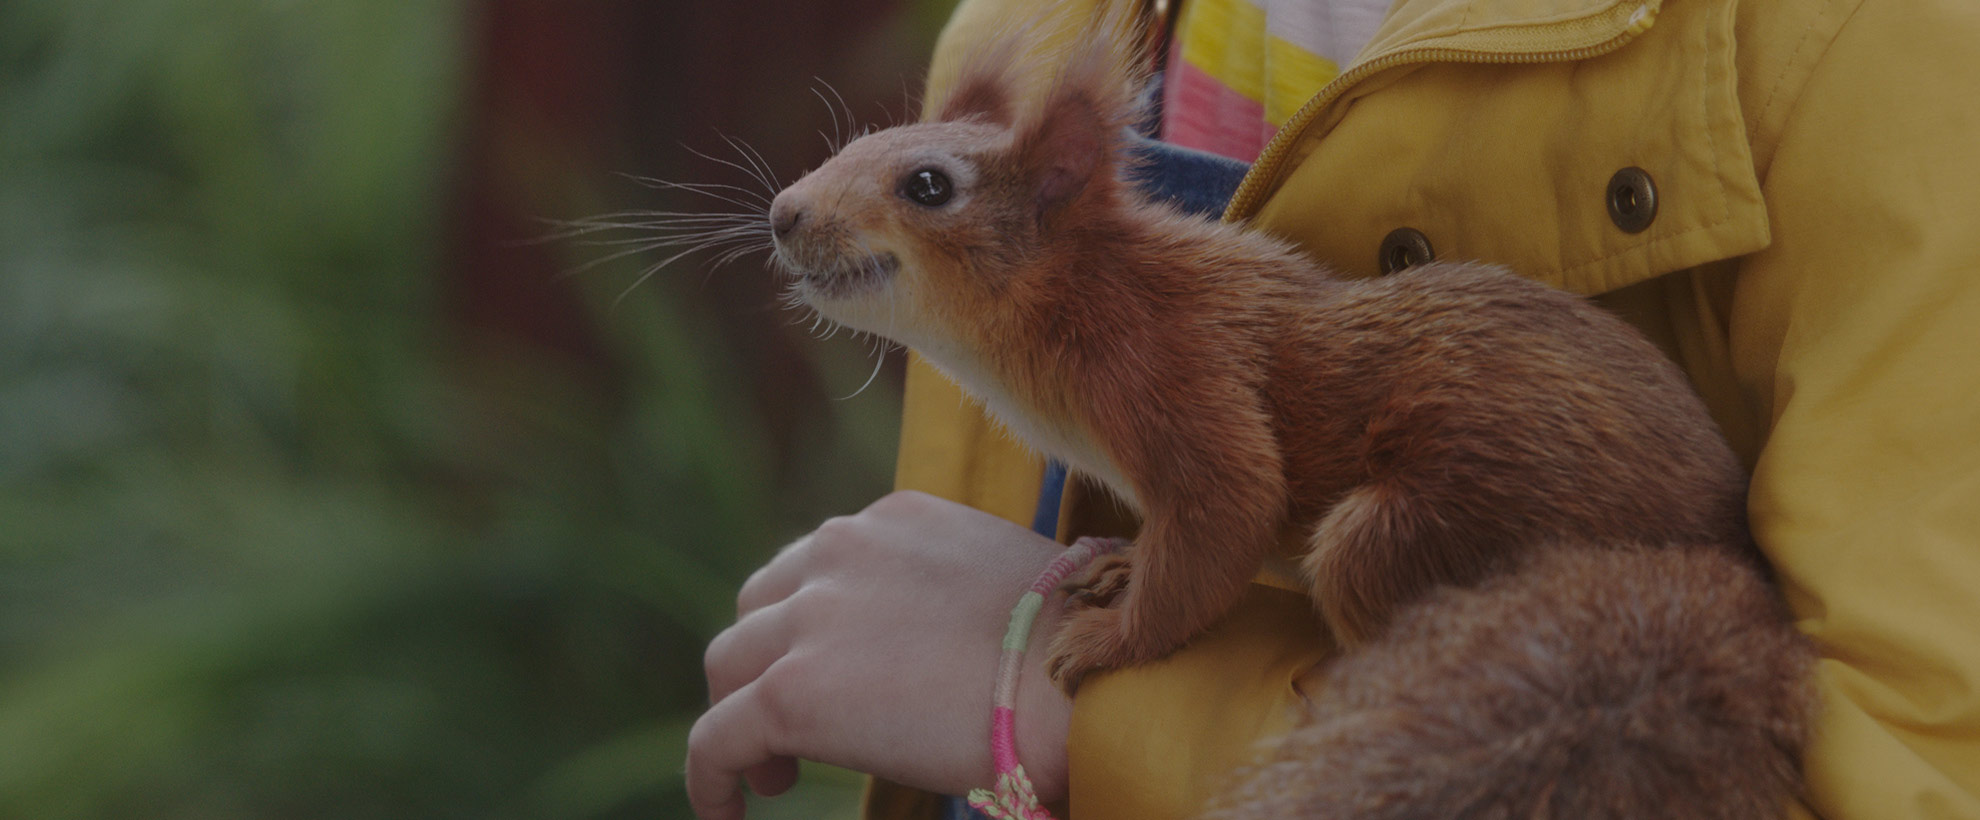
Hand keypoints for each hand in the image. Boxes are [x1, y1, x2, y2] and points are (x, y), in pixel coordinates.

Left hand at [687, 490, 1074, 819]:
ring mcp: (812, 618)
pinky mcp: (789, 691)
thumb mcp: (1008, 588)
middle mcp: (843, 550)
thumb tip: (953, 655)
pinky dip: (710, 778)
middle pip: (762, 605)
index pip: (822, 563)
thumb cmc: (1078, 655)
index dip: (814, 624)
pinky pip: (715, 737)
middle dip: (767, 661)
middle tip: (795, 725)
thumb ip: (955, 601)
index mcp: (896, 520)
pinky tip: (728, 811)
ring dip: (742, 713)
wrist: (1080, 684)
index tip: (836, 668)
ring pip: (728, 664)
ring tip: (778, 772)